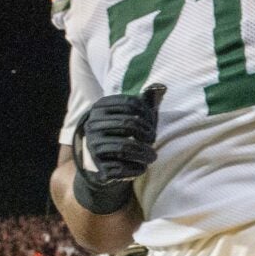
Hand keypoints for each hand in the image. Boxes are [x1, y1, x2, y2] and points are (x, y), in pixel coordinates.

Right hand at [72, 85, 164, 212]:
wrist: (100, 163)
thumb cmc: (121, 133)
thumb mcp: (131, 115)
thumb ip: (146, 101)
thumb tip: (162, 87)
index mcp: (100, 107)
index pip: (130, 104)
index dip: (147, 113)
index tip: (152, 124)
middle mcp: (92, 125)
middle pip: (128, 124)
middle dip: (147, 133)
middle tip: (153, 141)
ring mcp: (92, 146)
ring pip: (125, 147)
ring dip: (145, 153)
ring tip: (152, 156)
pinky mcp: (97, 167)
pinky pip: (120, 168)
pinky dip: (136, 169)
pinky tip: (142, 168)